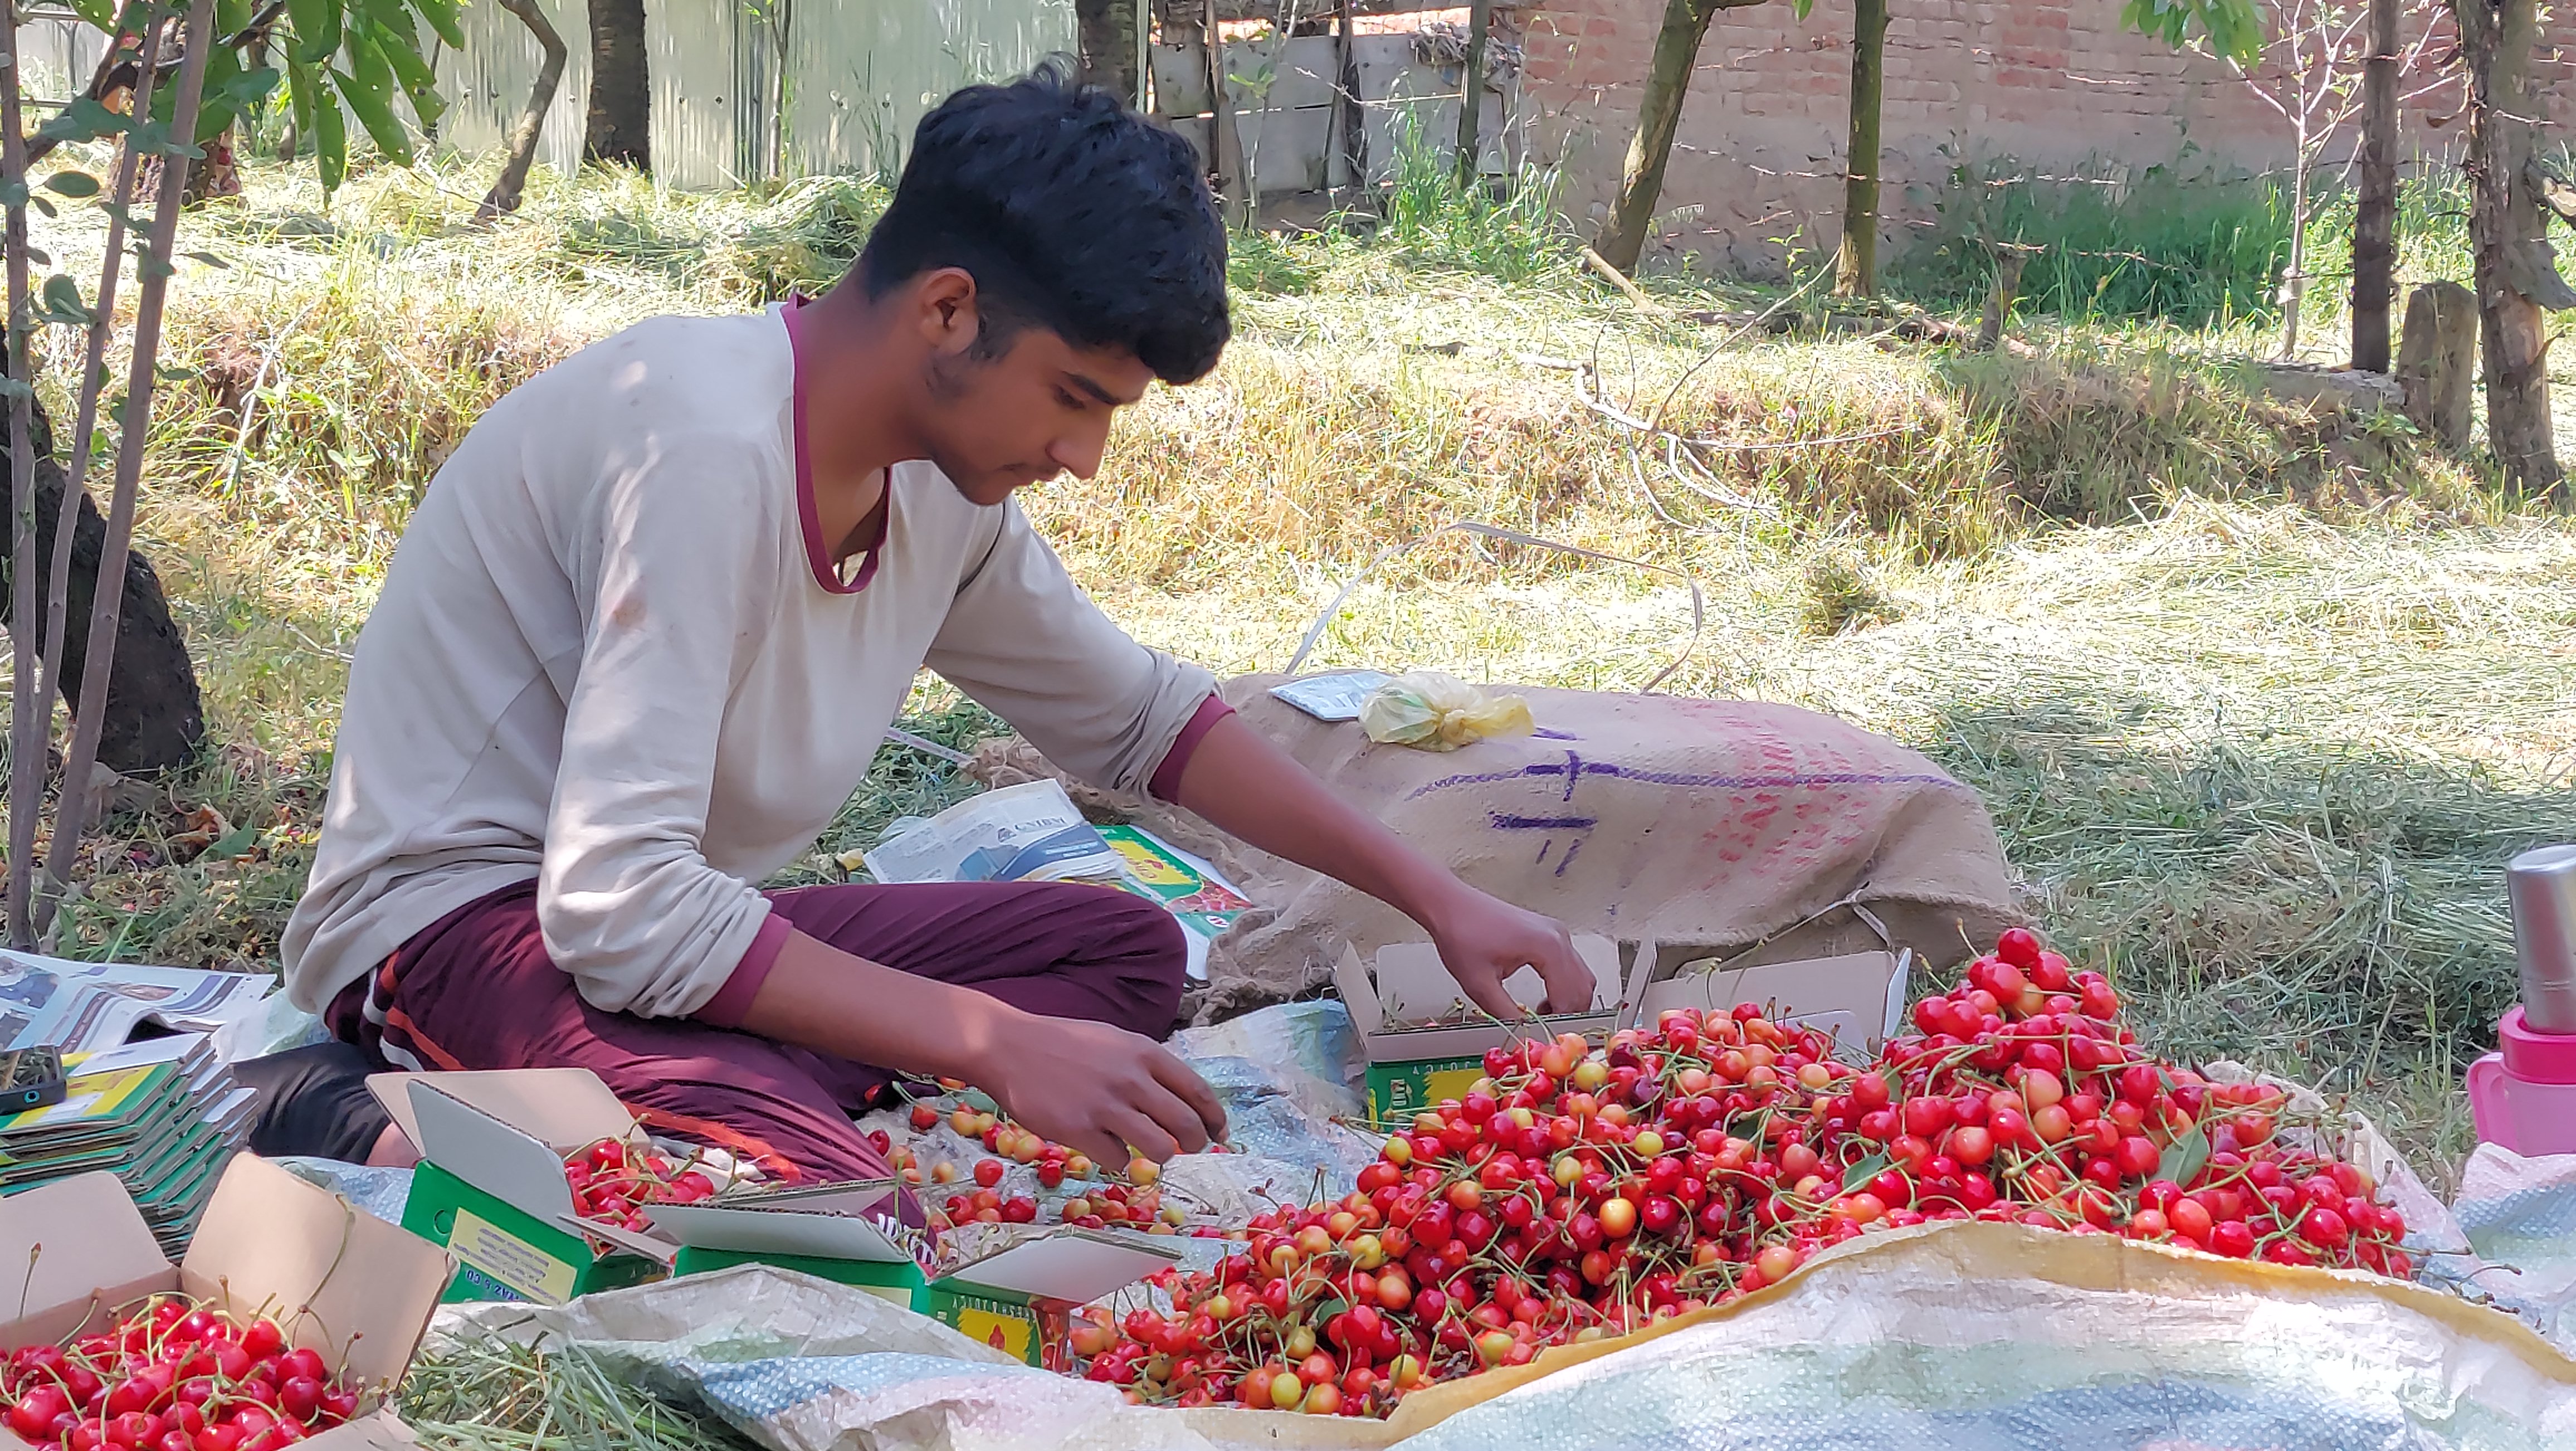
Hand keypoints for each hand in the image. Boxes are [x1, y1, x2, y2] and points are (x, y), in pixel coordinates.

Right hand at [972, 1008, 1227, 1167]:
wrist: (1009, 1047)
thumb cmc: (1065, 1045)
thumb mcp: (1115, 1042)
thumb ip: (1147, 1069)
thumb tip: (1183, 1102)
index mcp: (1145, 1053)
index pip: (1198, 1092)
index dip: (1215, 1119)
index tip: (1221, 1135)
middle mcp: (1132, 1078)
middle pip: (1187, 1125)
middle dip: (1196, 1144)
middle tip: (1189, 1150)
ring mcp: (1106, 1105)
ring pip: (1160, 1149)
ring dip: (1161, 1156)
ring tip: (1150, 1152)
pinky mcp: (1080, 1130)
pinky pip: (1119, 1161)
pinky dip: (1119, 1161)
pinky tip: (1106, 1148)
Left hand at [1423, 882, 1593, 1017]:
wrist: (1451, 905)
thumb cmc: (1461, 935)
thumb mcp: (1479, 984)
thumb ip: (1506, 1013)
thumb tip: (1525, 1033)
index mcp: (1547, 947)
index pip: (1570, 995)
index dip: (1561, 1021)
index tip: (1547, 1037)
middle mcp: (1558, 937)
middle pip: (1583, 986)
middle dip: (1569, 1012)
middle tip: (1547, 1028)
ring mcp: (1556, 932)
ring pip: (1581, 975)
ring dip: (1569, 999)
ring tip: (1542, 1013)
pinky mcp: (1549, 933)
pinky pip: (1570, 965)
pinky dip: (1564, 985)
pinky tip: (1542, 998)